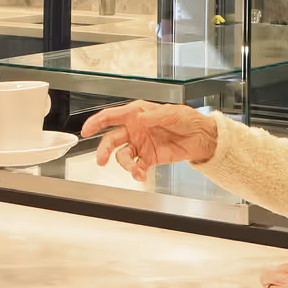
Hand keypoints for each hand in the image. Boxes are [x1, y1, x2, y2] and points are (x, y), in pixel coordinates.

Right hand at [80, 100, 218, 180]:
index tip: (86, 130)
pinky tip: (140, 175)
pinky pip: (136, 166)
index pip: (111, 116)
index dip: (96, 122)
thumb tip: (139, 118)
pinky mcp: (149, 158)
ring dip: (125, 165)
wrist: (202, 138)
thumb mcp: (172, 112)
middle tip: (101, 159)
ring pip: (123, 156)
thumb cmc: (187, 119)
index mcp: (137, 113)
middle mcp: (135, 129)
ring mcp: (141, 145)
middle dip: (104, 149)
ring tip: (134, 170)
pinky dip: (136, 172)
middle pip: (112, 139)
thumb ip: (154, 116)